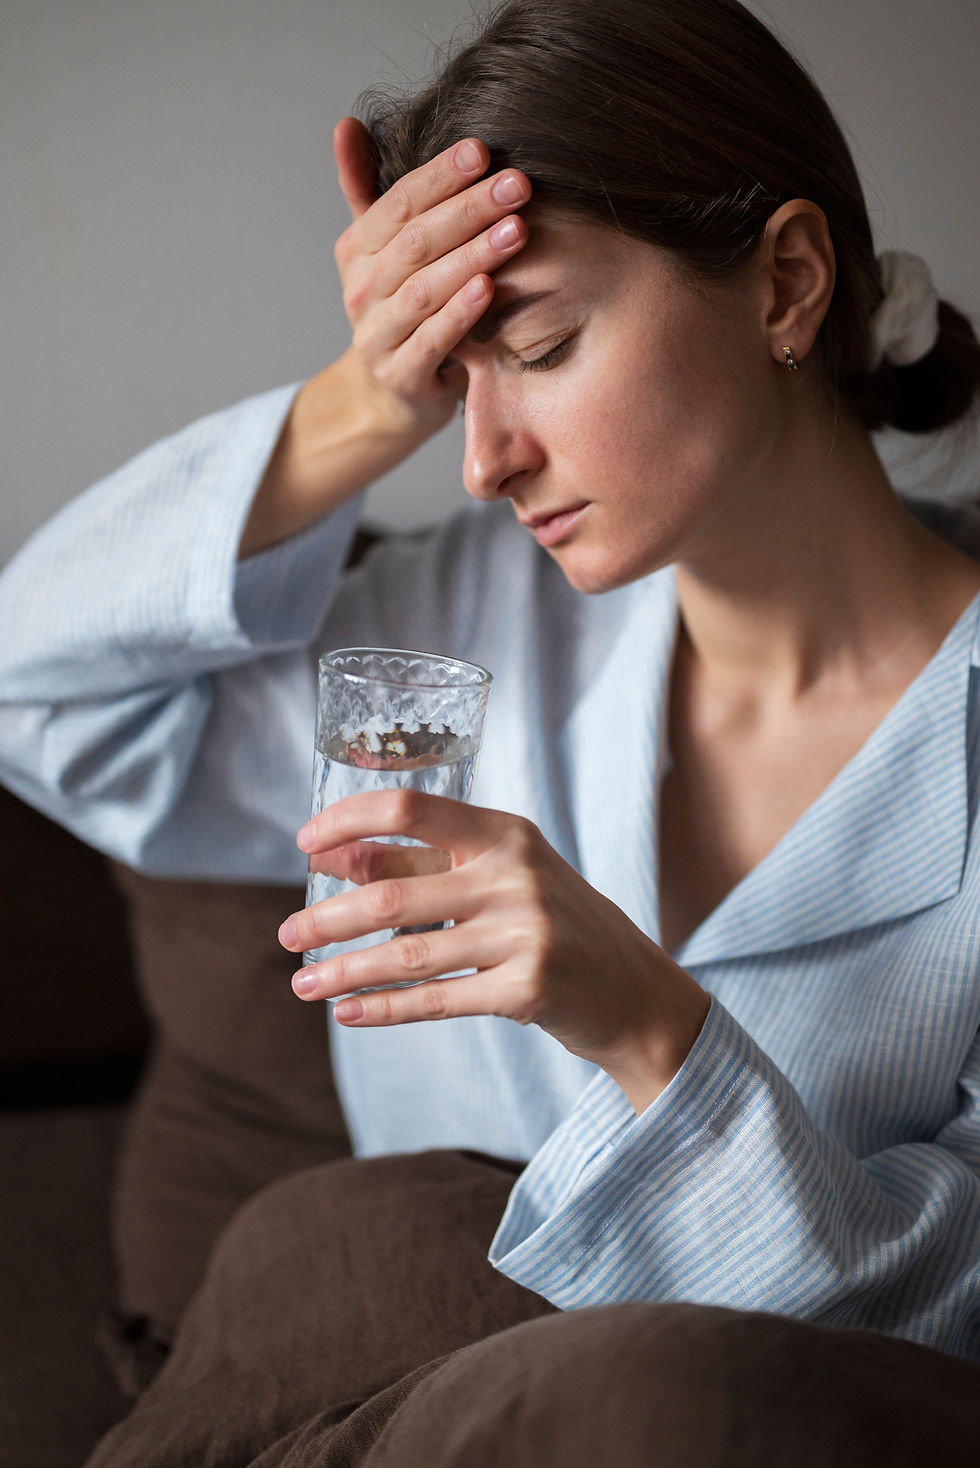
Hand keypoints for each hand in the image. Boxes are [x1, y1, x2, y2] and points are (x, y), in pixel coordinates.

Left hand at [278, 791, 710, 1112]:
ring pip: (408, 954)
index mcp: (506, 833)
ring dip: (343, 971)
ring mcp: (527, 932)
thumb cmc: (552, 924)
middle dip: (328, 917)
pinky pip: (437, 1000)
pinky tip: (347, 1013)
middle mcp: (517, 875)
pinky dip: (384, 1009)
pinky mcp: (529, 989)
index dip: (350, 820)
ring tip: (301, 984)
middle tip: (285, 935)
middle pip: (395, 893)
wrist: (634, 991)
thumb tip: (333, 854)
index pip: (412, 807)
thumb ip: (421, 864)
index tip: (305, 844)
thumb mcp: (497, 878)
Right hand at [333, 117, 531, 438]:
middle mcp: (361, 289)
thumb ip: (369, 190)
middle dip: (469, 209)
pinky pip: (431, 339)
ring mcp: (377, 335)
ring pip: (425, 288)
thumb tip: (347, 124)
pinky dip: (459, 313)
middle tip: (518, 186)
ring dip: (472, 256)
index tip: (484, 151)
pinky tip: (489, 288)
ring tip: (516, 231)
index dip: (440, 175)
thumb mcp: (385, 250)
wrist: (392, 393)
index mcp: (358, 249)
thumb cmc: (403, 309)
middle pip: (416, 241)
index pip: (399, 202)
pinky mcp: (400, 374)